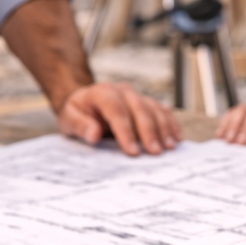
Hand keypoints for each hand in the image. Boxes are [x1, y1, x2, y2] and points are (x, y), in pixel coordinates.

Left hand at [57, 84, 179, 155]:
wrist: (84, 102)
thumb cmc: (77, 113)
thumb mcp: (69, 119)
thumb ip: (80, 126)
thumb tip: (93, 135)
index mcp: (102, 93)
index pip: (117, 111)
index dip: (126, 132)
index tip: (132, 152)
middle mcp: (123, 91)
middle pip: (140, 109)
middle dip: (149, 132)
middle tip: (155, 152)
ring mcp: (136, 96)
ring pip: (154, 109)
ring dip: (163, 128)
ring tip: (169, 147)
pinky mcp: (146, 103)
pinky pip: (162, 111)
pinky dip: (170, 124)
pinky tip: (176, 138)